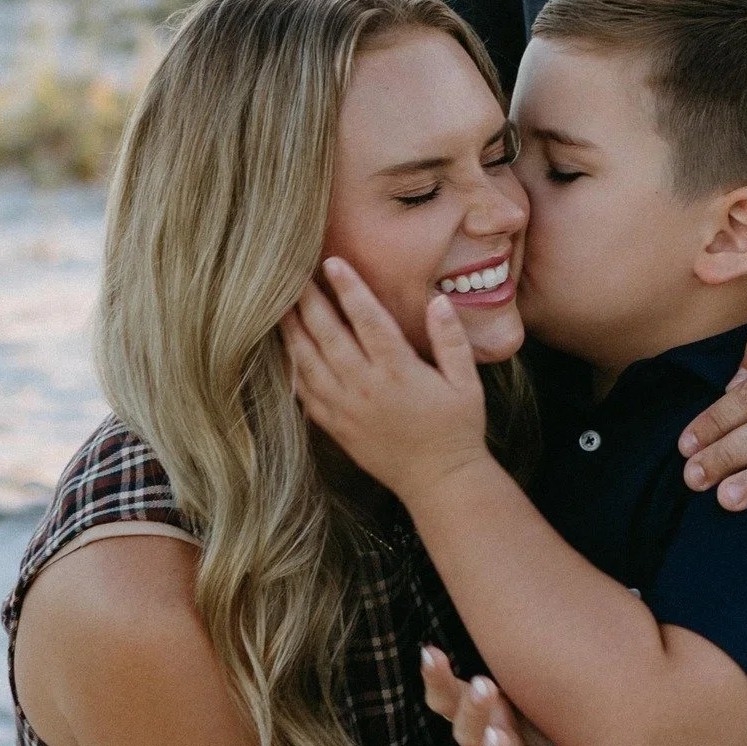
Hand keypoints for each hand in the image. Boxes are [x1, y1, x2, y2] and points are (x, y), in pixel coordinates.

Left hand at [281, 259, 487, 501]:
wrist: (439, 482)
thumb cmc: (457, 428)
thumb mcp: (467, 383)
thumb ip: (452, 341)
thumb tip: (439, 302)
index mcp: (399, 372)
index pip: (368, 320)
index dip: (349, 288)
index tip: (332, 263)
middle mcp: (366, 387)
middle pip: (329, 336)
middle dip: (309, 302)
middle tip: (292, 274)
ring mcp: (346, 409)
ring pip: (309, 362)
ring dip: (293, 331)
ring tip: (279, 305)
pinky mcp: (336, 427)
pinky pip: (305, 393)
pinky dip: (291, 368)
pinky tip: (284, 350)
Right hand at [420, 647, 606, 745]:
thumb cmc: (550, 740)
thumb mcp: (535, 699)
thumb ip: (521, 663)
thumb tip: (518, 584)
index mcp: (488, 722)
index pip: (452, 701)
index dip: (439, 680)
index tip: (430, 653)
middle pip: (469, 734)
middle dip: (474, 710)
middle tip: (482, 685)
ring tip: (499, 741)